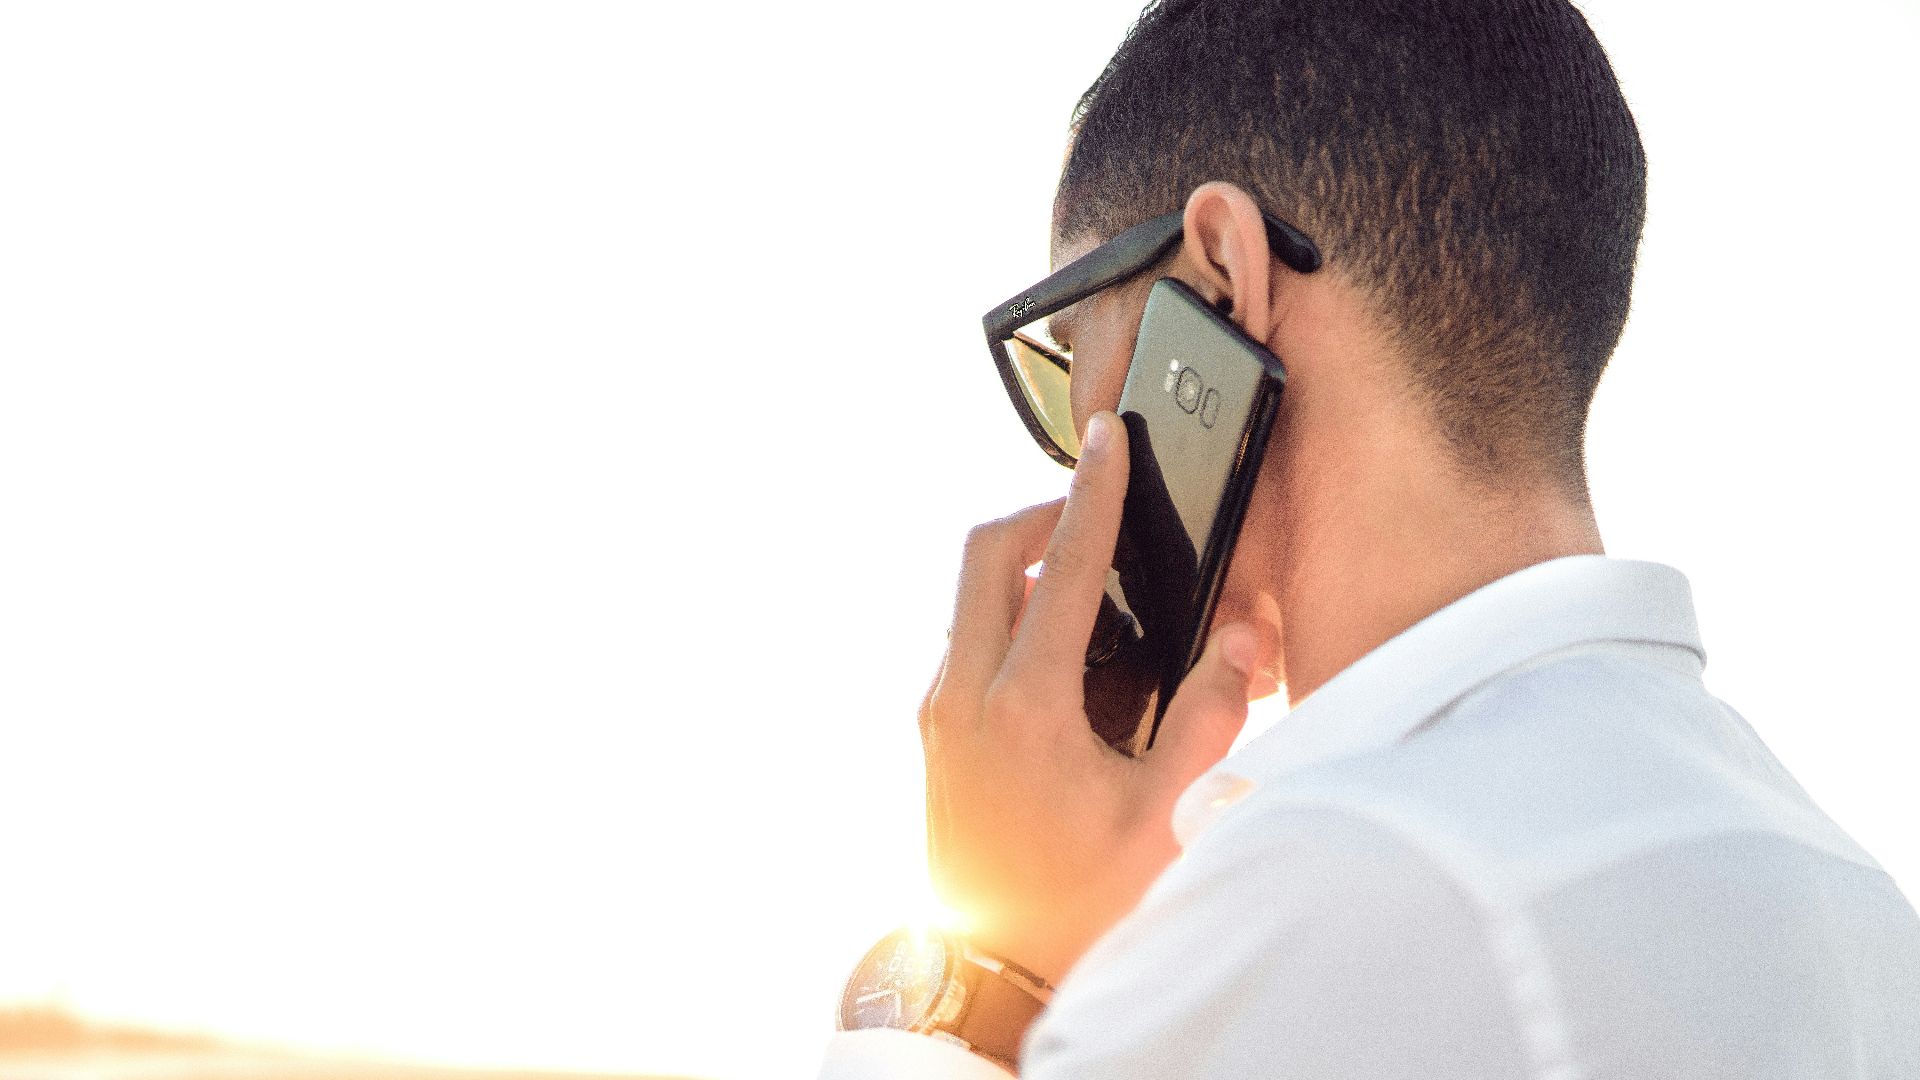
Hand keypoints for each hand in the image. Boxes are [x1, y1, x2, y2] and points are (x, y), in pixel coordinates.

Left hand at [919, 411, 1277, 986]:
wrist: (994, 973)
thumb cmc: (1077, 904)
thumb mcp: (1165, 816)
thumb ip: (1210, 716)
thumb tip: (1237, 636)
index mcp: (1023, 708)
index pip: (1060, 568)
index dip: (1092, 494)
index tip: (1108, 440)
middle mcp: (962, 698)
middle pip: (983, 556)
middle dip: (1039, 516)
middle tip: (1094, 516)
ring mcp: (937, 715)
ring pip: (967, 597)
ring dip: (1020, 568)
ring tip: (1089, 586)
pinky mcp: (932, 735)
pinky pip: (965, 640)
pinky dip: (1006, 616)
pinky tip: (1063, 654)